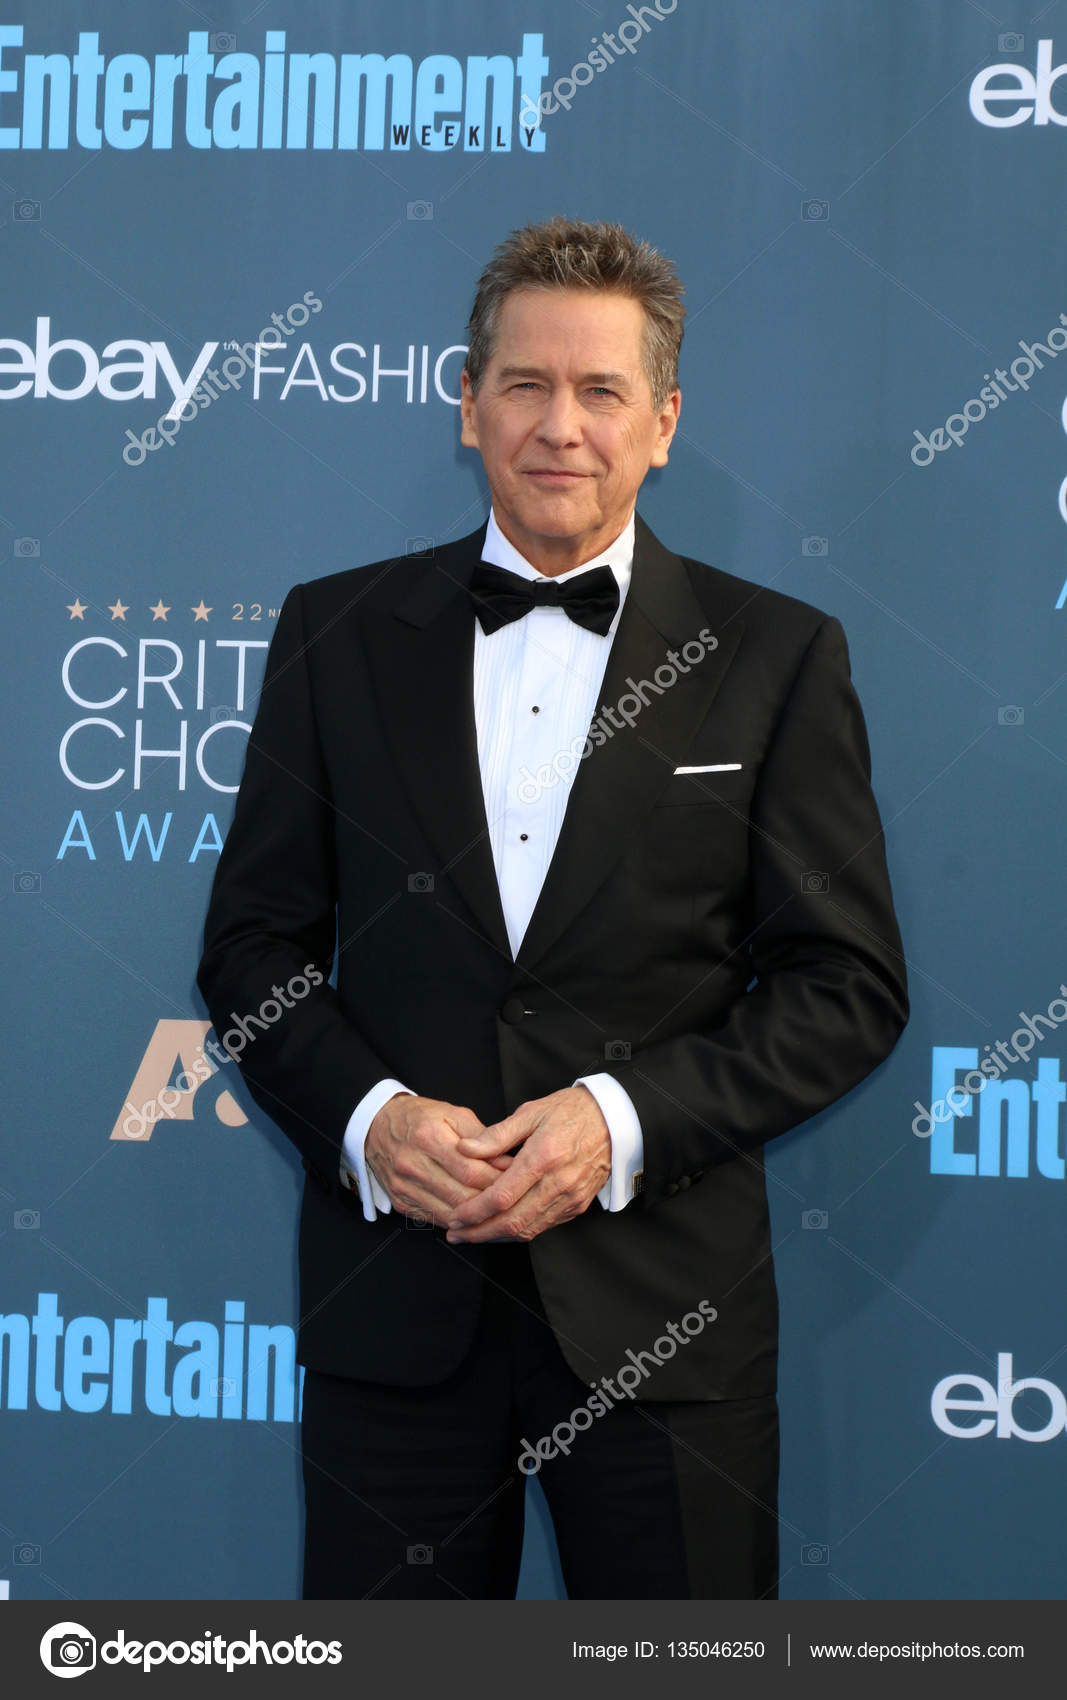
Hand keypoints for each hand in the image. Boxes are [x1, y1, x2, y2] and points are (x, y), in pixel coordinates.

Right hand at [364, 1094, 512, 1226]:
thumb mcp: (453, 1114)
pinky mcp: (401, 1202)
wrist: (377, 1126)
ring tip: (499, 1211)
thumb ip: (481, 1138)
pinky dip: (459, 1221)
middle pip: (462, 1195)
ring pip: (450, 1213)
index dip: (498, 1180)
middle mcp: (413, 1165)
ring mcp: (404, 1187)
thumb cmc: (419, 1118)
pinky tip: (475, 1217)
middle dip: (492, 1201)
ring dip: (478, 1216)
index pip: (471, 1170)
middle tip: (513, 1200)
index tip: (517, 1181)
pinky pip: (436, 1219)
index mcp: (428, 1138)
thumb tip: (507, 1161)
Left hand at [444, 1086, 610, 1243]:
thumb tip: (464, 1148)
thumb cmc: (572, 1111)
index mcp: (543, 1157)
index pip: (502, 1196)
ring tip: (472, 1234)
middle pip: (512, 1221)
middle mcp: (558, 1183)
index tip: (455, 1217)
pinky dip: (520, 1231)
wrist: (615, 1119)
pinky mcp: (577, 1205)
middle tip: (456, 1234)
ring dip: (497, 1236)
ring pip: (528, 1230)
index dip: (474, 1211)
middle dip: (479, 1232)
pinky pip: (544, 1226)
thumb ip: (496, 1135)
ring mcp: (570, 1198)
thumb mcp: (531, 1112)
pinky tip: (502, 1226)